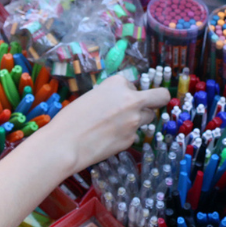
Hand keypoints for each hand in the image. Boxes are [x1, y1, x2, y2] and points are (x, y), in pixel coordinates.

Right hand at [32, 75, 169, 173]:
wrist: (65, 143)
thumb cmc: (70, 118)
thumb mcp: (91, 96)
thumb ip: (110, 96)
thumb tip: (119, 102)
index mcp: (118, 83)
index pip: (133, 84)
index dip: (125, 92)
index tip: (115, 99)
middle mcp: (131, 99)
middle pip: (160, 97)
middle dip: (158, 99)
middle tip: (150, 104)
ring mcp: (134, 121)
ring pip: (149, 117)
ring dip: (139, 118)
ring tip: (118, 124)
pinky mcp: (131, 139)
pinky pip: (134, 134)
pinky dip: (125, 135)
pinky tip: (108, 139)